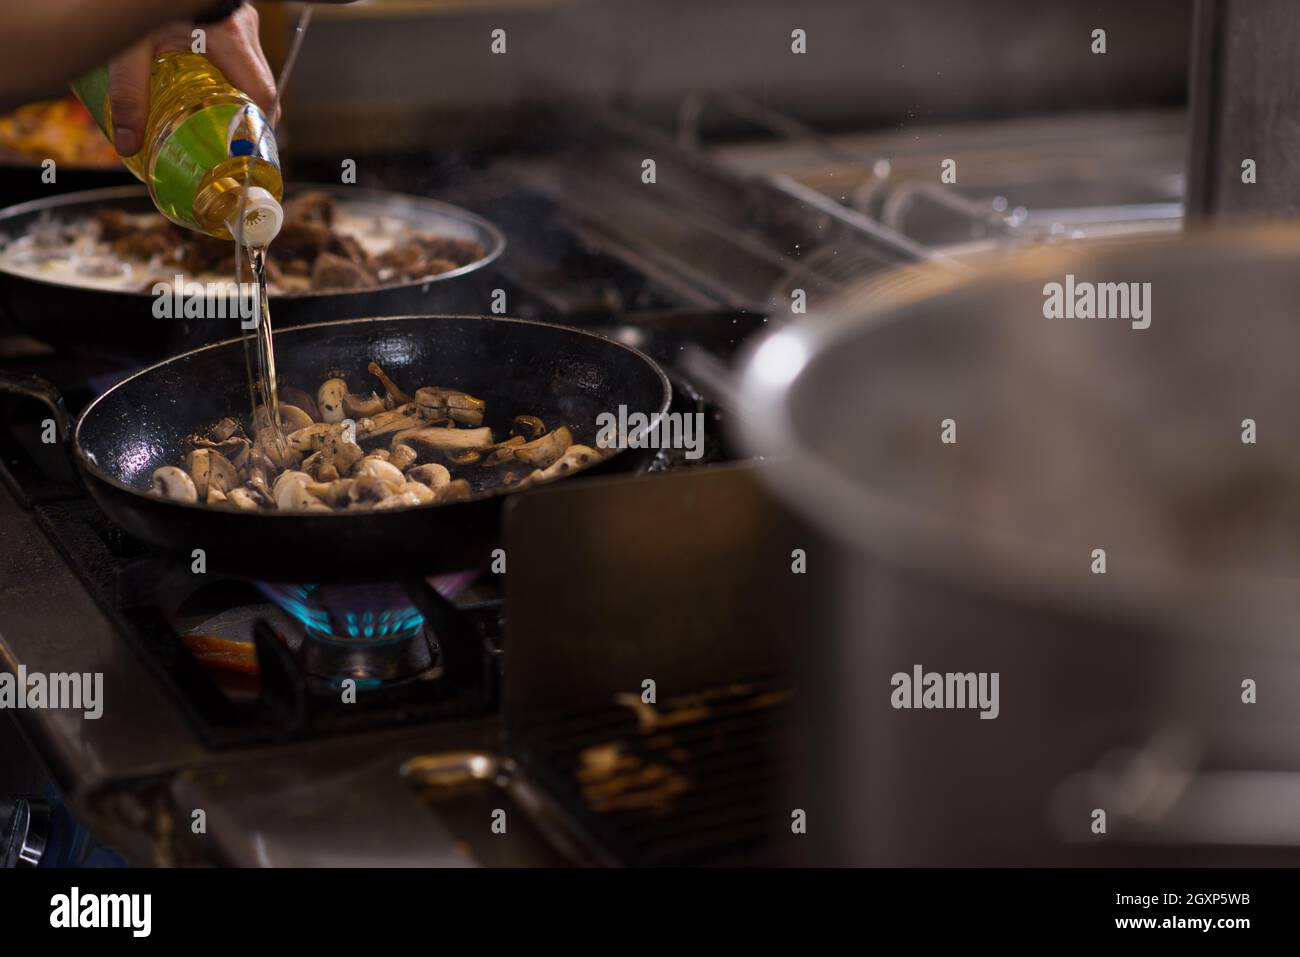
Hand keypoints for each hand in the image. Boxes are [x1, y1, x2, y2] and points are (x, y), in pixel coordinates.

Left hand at [106, 3, 276, 156]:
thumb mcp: (132, 47)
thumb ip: (129, 93)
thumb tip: (129, 143)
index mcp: (231, 38)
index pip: (264, 94)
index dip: (260, 128)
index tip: (244, 151)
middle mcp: (245, 31)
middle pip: (262, 90)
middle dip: (246, 120)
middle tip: (226, 145)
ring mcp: (242, 25)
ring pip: (254, 76)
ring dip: (239, 101)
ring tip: (217, 124)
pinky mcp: (233, 23)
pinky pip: (243, 62)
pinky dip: (231, 82)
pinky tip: (210, 95)